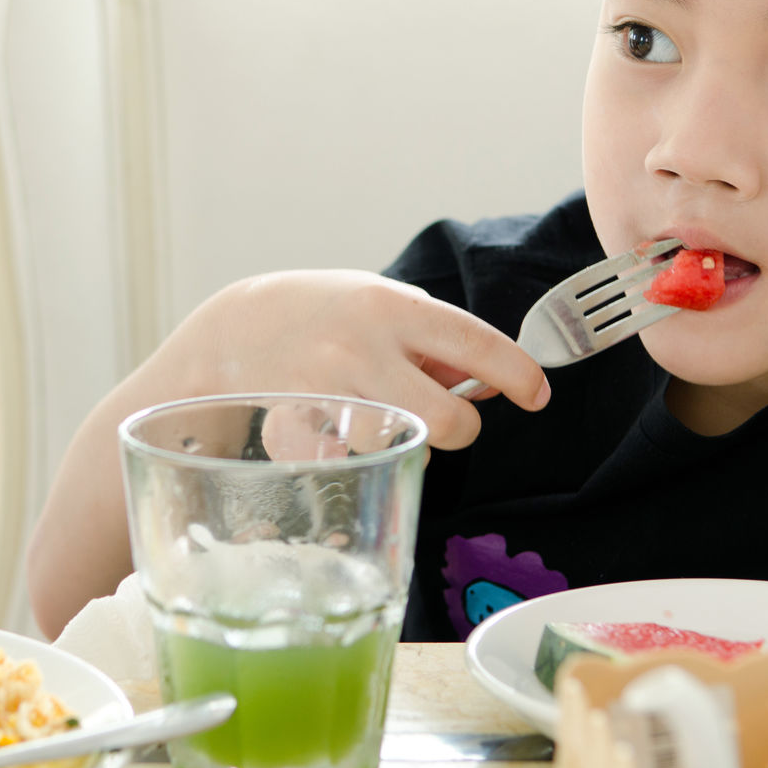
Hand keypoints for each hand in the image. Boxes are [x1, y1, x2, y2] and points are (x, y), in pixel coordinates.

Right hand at [150, 269, 549, 449]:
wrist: (232, 329)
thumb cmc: (320, 314)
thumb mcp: (377, 301)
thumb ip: (429, 336)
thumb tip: (488, 379)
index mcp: (392, 307)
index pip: (477, 344)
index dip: (519, 375)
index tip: (536, 394)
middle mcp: (364, 348)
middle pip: (452, 421)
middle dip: (460, 427)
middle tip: (447, 415)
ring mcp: (329, 393)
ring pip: (406, 449)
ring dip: (408, 444)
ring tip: (382, 417)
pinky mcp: (299, 432)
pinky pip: (357, 465)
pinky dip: (359, 458)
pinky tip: (341, 432)